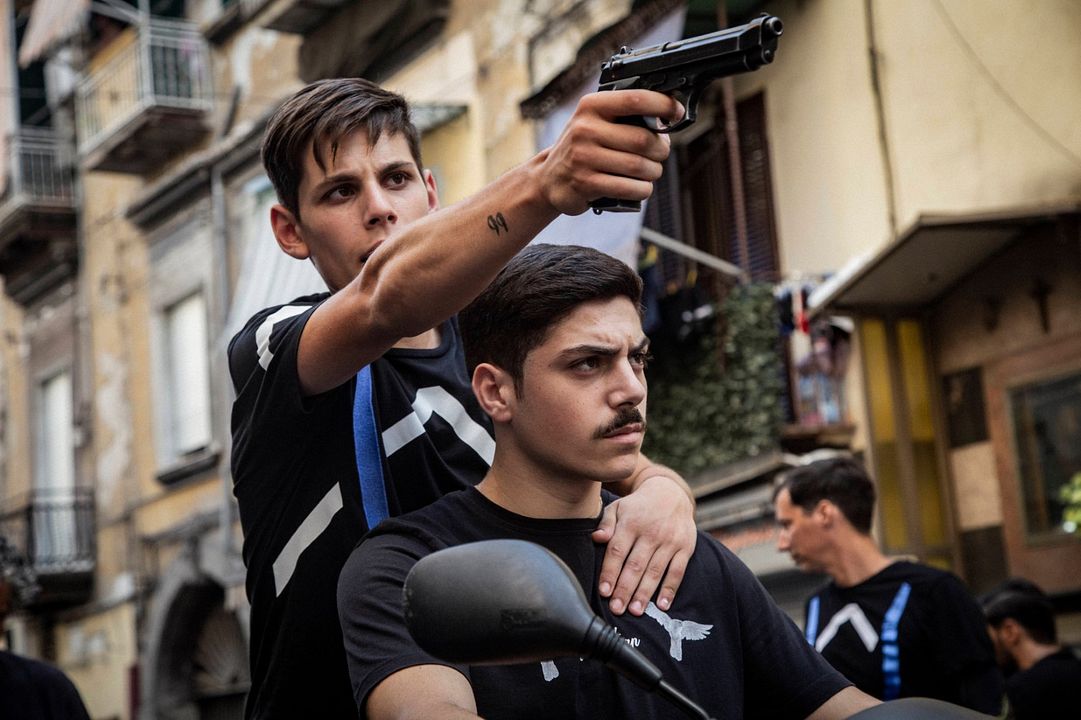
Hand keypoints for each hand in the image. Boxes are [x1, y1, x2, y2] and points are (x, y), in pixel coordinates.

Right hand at [536, 90, 682, 215]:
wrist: (548, 179)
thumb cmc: (582, 147)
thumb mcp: (595, 121)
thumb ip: (625, 114)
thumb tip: (668, 114)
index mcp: (591, 107)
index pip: (635, 99)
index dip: (663, 105)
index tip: (676, 112)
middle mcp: (585, 129)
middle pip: (643, 139)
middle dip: (661, 149)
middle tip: (660, 152)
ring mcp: (584, 157)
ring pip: (640, 166)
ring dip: (653, 171)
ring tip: (650, 171)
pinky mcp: (586, 184)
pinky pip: (630, 187)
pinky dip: (642, 189)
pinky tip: (639, 186)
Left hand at [592, 474, 696, 615]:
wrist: (670, 494)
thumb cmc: (638, 506)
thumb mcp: (619, 507)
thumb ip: (606, 523)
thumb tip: (596, 538)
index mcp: (631, 523)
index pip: (618, 551)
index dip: (610, 572)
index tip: (604, 592)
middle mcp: (651, 533)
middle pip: (636, 565)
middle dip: (625, 589)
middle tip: (617, 608)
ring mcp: (669, 541)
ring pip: (655, 571)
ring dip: (645, 593)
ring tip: (635, 610)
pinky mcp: (685, 547)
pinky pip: (677, 571)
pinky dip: (670, 589)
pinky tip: (662, 605)